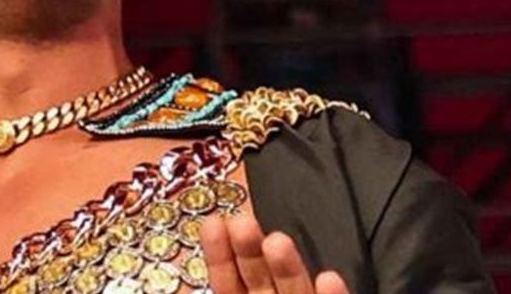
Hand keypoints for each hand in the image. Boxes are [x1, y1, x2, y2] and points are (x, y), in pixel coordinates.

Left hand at [199, 212, 349, 293]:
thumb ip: (228, 282)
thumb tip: (180, 280)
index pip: (228, 280)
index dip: (219, 254)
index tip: (213, 223)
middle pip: (260, 278)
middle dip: (250, 251)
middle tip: (243, 223)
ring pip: (295, 287)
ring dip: (287, 266)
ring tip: (277, 242)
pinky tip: (330, 279)